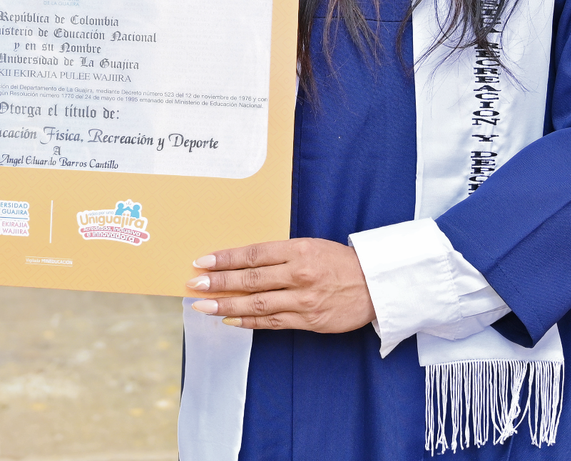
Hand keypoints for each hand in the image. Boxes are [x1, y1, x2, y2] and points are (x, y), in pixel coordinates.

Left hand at [185, 239, 375, 332]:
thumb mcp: (312, 246)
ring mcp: (303, 300)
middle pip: (250, 280)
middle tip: (195, 284)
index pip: (254, 254)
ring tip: (203, 307)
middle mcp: (299, 275)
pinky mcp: (308, 321)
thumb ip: (281, 254)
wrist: (375, 285)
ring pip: (256, 304)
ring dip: (226, 306)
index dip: (226, 259)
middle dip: (218, 283)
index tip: (203, 261)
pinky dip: (248, 322)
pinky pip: (272, 323)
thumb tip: (244, 262)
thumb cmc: (341, 262)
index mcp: (299, 250)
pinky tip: (230, 320)